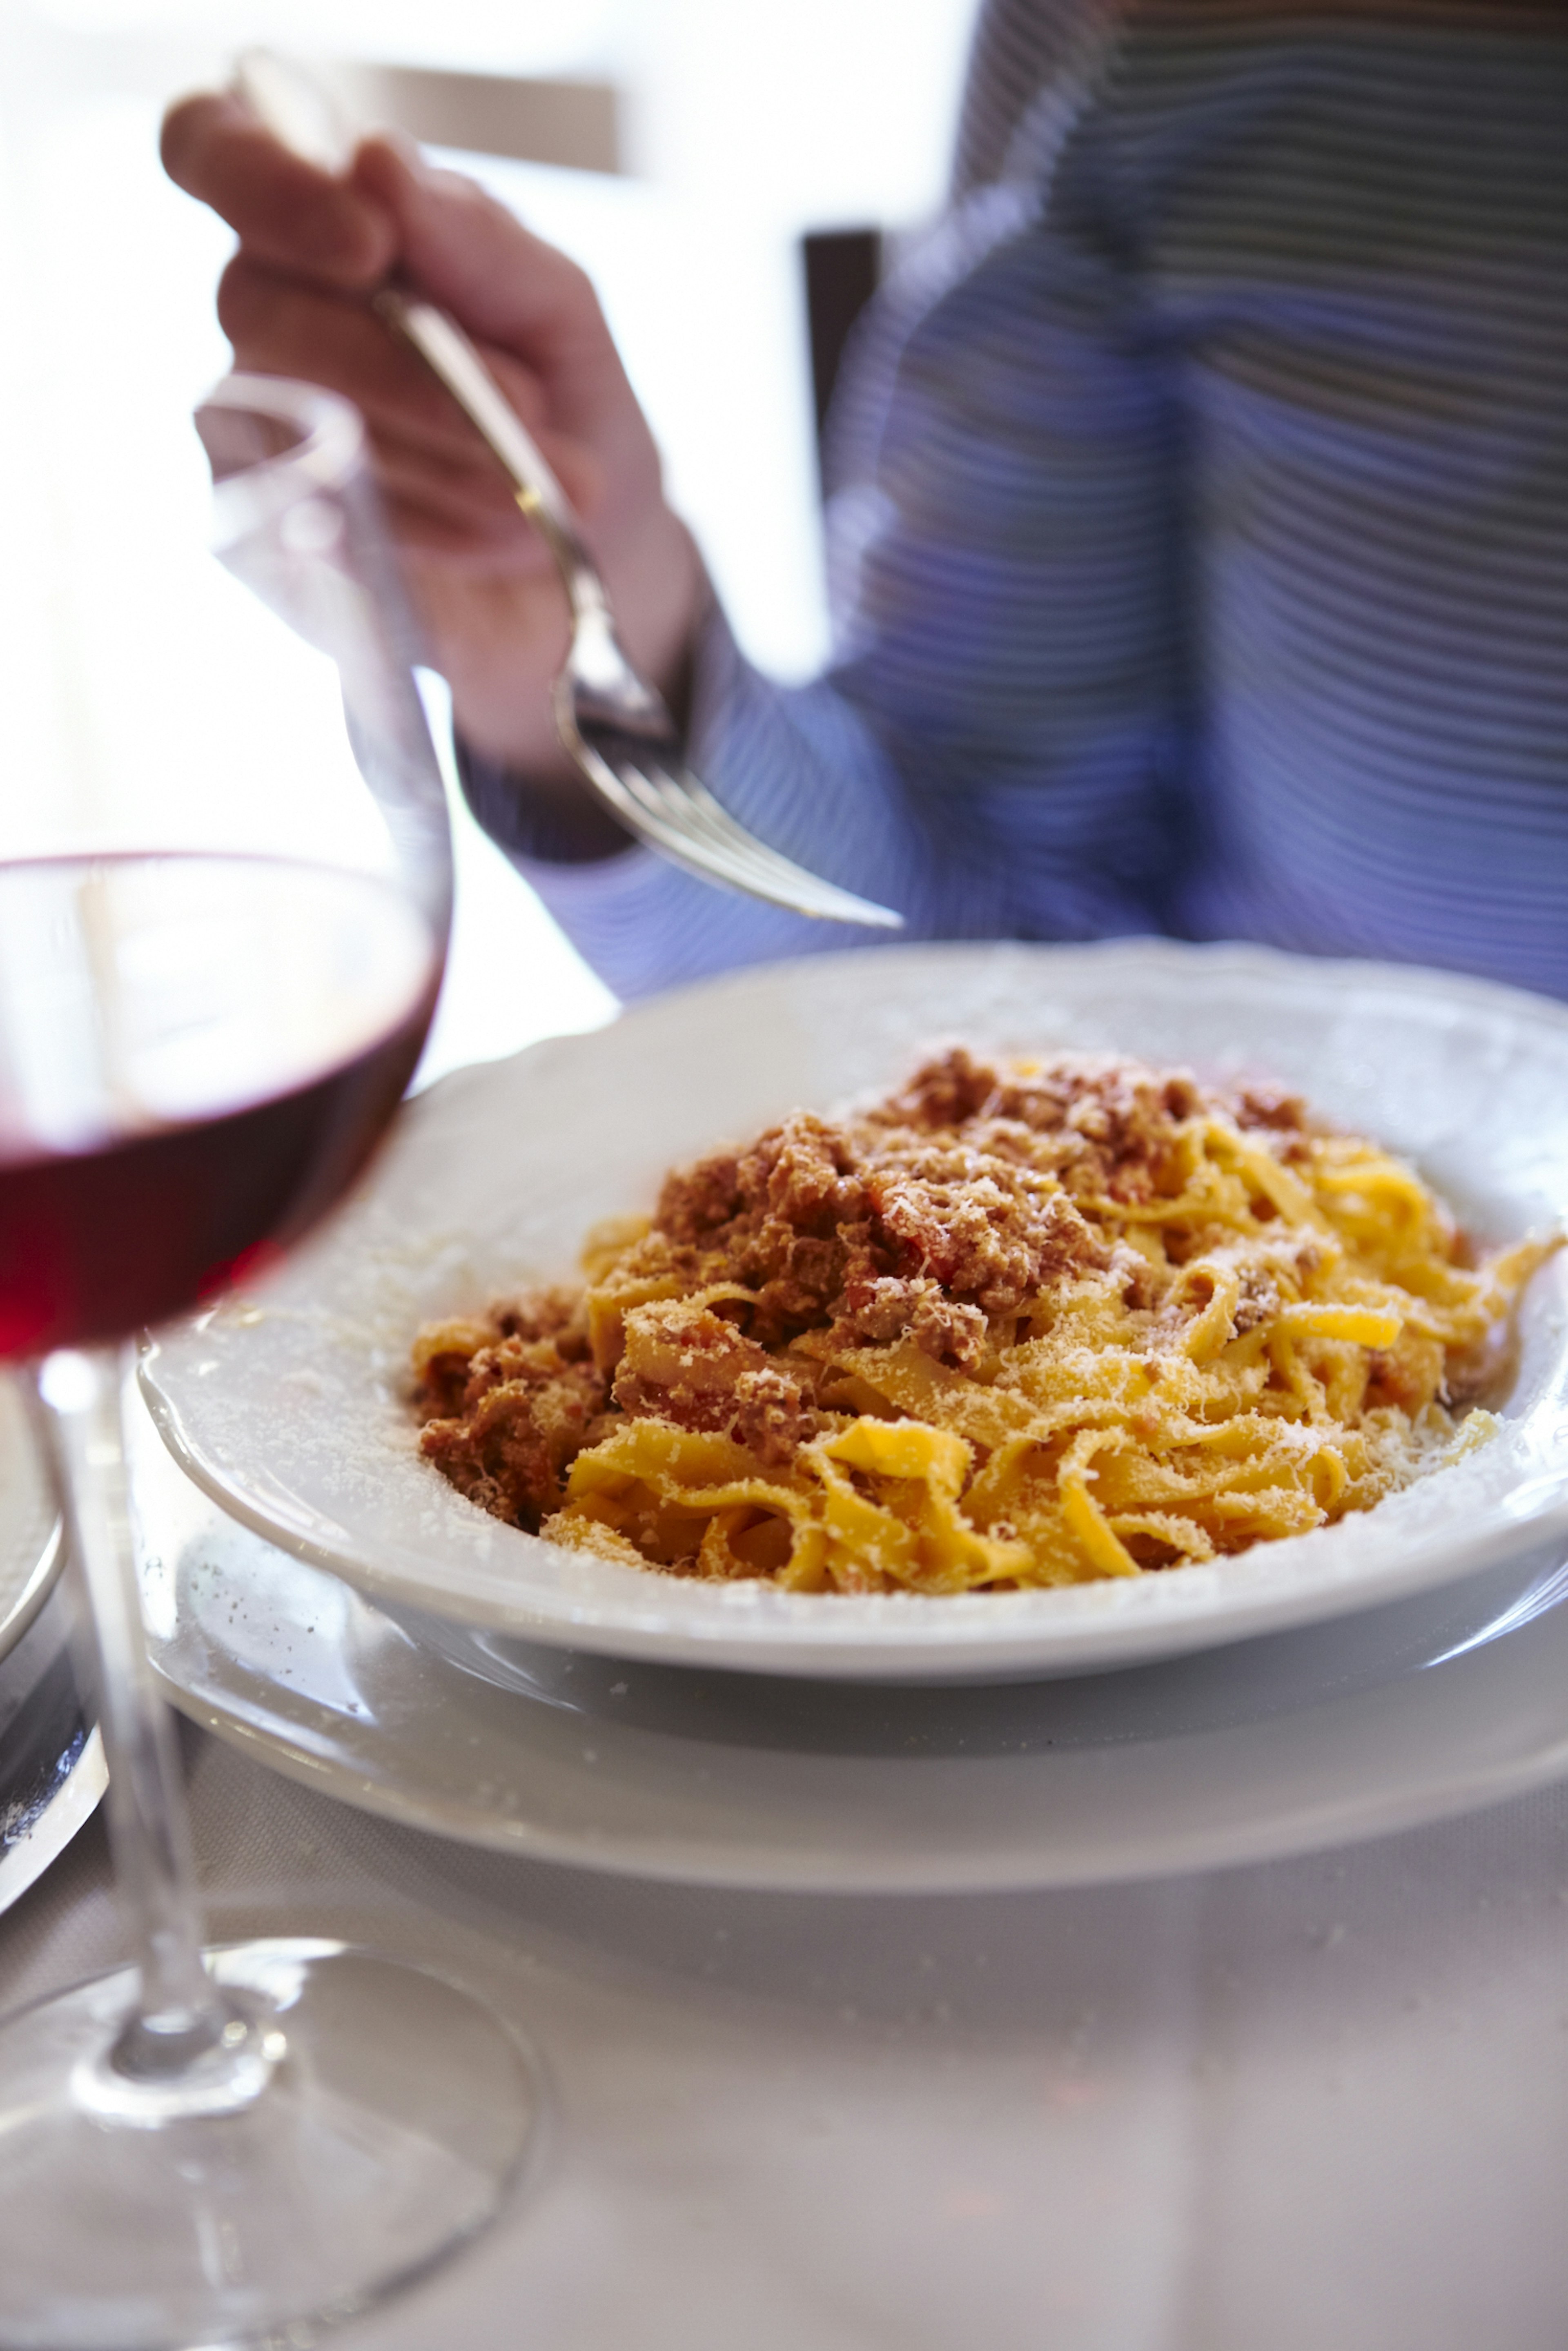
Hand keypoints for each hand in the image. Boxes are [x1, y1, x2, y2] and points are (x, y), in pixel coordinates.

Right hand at [161, 94, 704, 796]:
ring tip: (544, 485)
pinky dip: (429, 528)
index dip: (262, 182)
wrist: (590, 555)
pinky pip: (317, 519)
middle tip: (531, 408)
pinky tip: (495, 533)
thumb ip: (475, 238)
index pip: (209, 144)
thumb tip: (376, 165)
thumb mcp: (555, 306)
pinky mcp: (265, 537)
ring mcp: (252, 426)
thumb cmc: (562, 402)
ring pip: (297, 420)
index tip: (371, 247)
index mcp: (318, 221)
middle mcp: (265, 313)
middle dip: (405, 367)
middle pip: (260, 304)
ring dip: (444, 457)